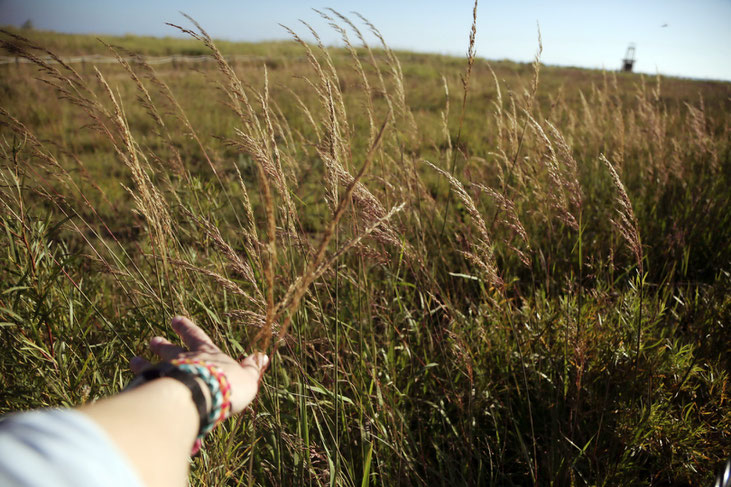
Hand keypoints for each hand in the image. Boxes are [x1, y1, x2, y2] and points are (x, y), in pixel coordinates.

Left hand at [130, 316, 267, 414]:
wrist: (204, 395)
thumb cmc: (228, 385)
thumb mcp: (247, 378)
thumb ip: (252, 368)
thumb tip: (263, 355)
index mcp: (207, 354)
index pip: (197, 336)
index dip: (187, 328)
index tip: (174, 319)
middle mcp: (185, 360)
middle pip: (171, 350)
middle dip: (162, 344)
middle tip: (152, 340)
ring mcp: (168, 373)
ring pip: (153, 366)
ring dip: (144, 363)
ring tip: (133, 360)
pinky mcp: (155, 388)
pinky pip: (145, 385)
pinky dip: (138, 385)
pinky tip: (131, 388)